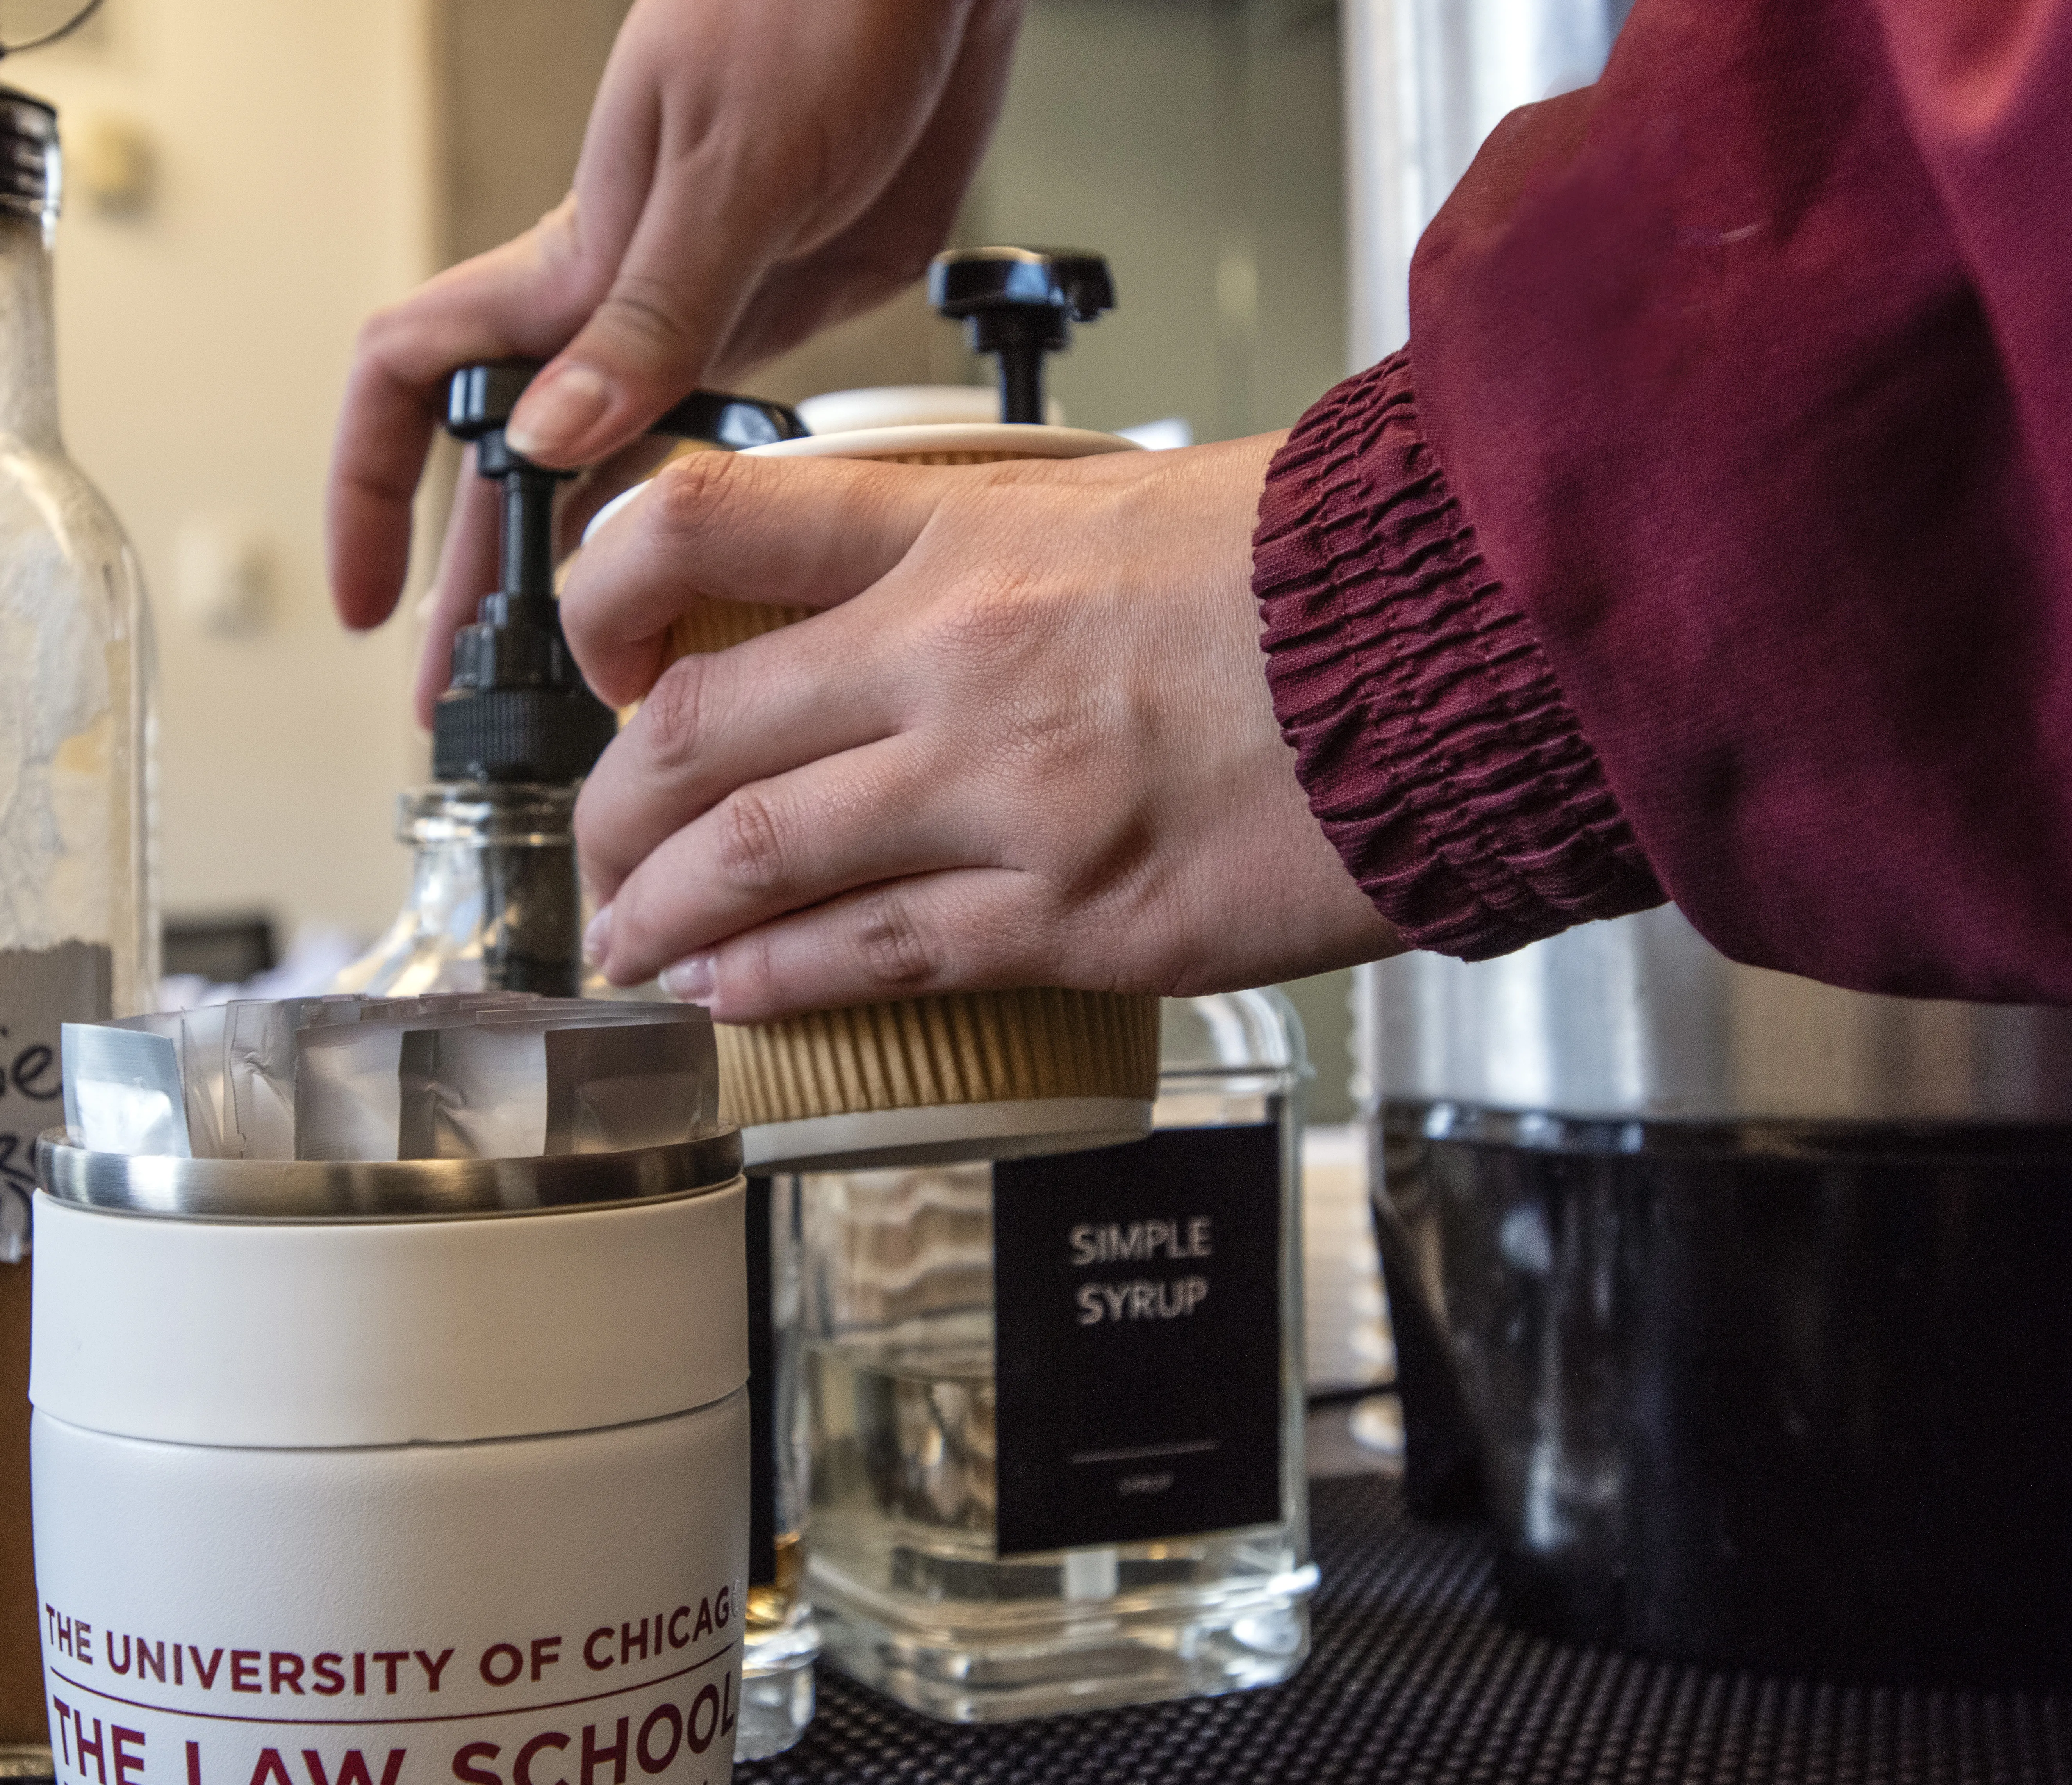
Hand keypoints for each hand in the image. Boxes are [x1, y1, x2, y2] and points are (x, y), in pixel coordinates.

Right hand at [323, 0, 1025, 724]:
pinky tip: (724, 588)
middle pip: (510, 468)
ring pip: (614, 471)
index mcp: (571, 261)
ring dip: (596, 578)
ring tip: (600, 689)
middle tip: (482, 713)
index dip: (370, 491)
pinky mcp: (786, 315)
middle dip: (481, 592)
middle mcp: (620, 304)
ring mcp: (699, 316)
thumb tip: (553, 442)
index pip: (411, 379)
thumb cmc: (811, 0)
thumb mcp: (725, 164)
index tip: (367, 600)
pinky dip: (711, 519)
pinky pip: (723, 442)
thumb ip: (651, 314)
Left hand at [563, 438, 1403, 1019]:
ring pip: (750, 859)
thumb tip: (897, 606)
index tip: (596, 652)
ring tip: (626, 942)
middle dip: (609, 805)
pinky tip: (727, 996)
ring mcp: (1005, 796)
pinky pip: (871, 957)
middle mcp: (953, 657)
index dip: (606, 591)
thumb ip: (992, 554)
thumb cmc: (1326, 573)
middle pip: (693, 727)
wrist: (1476, 652)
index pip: (710, 524)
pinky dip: (773, 983)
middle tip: (595, 846)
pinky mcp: (1073, 917)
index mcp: (962, 532)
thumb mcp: (1125, 503)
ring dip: (659, 912)